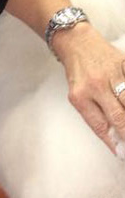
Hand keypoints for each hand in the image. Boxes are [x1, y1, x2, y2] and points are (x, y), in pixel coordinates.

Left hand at [52, 22, 124, 153]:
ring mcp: (113, 74)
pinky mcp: (124, 64)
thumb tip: (114, 137)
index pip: (100, 125)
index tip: (123, 154)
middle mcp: (96, 86)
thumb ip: (95, 115)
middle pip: (120, 116)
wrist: (77, 42)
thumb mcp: (77, 94)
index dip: (114, 142)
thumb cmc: (78, 72)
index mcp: (80, 96)